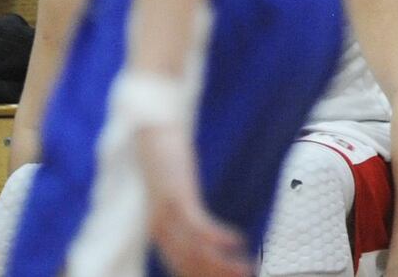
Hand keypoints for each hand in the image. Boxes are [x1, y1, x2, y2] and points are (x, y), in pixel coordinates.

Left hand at [137, 121, 250, 276]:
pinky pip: (199, 226)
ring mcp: (168, 214)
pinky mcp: (177, 198)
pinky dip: (218, 237)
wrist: (151, 134)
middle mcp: (160, 229)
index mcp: (159, 232)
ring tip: (246, 269)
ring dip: (222, 264)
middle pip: (190, 266)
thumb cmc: (166, 161)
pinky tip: (238, 241)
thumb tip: (201, 226)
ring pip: (195, 252)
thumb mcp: (175, 193)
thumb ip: (185, 212)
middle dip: (217, 276)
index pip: (183, 267)